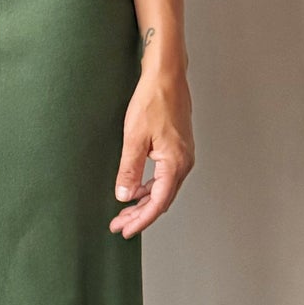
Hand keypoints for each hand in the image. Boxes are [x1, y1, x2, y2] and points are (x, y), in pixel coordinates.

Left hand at [110, 61, 194, 237]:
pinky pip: (165, 177)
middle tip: (119, 225)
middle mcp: (183, 162)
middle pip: (162, 199)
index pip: (157, 203)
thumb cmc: (153, 100)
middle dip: (140, 215)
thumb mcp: (134, 137)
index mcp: (175, 163)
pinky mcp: (178, 149)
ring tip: (124, 212)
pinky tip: (136, 190)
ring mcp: (183, 155)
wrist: (167, 75)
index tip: (125, 229)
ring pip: (163, 189)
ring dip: (144, 202)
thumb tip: (124, 195)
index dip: (141, 220)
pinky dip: (150, 187)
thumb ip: (129, 169)